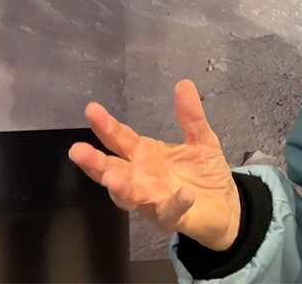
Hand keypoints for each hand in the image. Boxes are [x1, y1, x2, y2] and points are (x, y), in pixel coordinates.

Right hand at [68, 80, 240, 250]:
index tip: (92, 109)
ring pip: (129, 197)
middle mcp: (141, 178)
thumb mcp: (200, 138)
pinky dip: (175, 203)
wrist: (224, 204)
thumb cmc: (203, 171)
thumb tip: (184, 84)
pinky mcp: (172, 217)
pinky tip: (184, 194)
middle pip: (112, 170)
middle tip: (77, 150)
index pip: (119, 139)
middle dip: (95, 162)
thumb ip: (191, 116)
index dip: (106, 126)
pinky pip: (170, 211)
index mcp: (144, 155)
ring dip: (120, 188)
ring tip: (112, 177)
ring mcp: (153, 200)